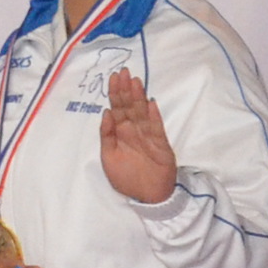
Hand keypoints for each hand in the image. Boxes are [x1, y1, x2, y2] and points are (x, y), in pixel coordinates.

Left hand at [98, 68, 177, 203]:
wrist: (148, 196)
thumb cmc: (126, 178)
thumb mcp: (108, 158)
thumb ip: (106, 135)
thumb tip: (106, 113)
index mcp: (120, 133)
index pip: (117, 108)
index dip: (115, 93)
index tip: (114, 77)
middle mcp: (133, 130)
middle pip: (129, 106)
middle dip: (126, 89)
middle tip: (124, 72)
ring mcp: (147, 135)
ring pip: (142, 112)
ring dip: (138, 97)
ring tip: (135, 81)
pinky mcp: (160, 143)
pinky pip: (156, 127)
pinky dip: (153, 115)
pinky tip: (150, 103)